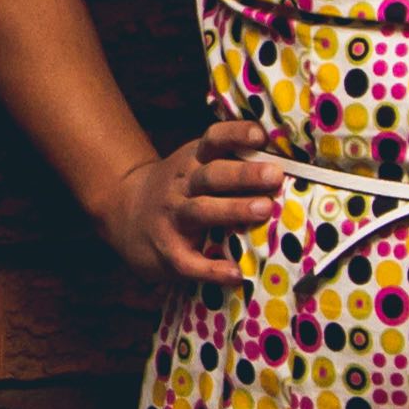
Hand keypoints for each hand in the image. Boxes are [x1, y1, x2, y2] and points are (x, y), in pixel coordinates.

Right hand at [96, 120, 286, 286]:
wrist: (124, 213)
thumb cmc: (179, 189)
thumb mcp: (194, 165)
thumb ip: (229, 161)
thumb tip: (284, 160)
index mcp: (192, 161)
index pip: (213, 140)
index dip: (234, 135)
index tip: (259, 134)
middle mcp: (181, 185)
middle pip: (211, 175)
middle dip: (243, 175)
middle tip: (274, 175)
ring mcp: (172, 217)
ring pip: (201, 211)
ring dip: (232, 210)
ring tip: (264, 210)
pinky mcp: (167, 251)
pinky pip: (189, 262)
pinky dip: (212, 269)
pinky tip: (236, 274)